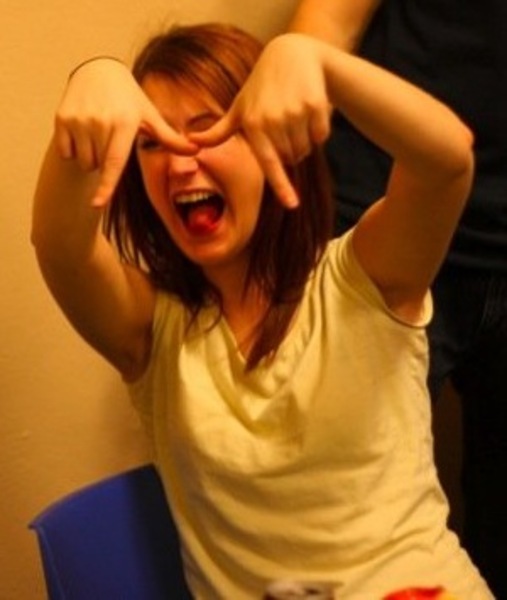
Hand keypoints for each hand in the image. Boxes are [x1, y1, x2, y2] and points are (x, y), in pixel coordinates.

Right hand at [55, 58, 195, 205]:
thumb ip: (170, 138)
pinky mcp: (61, 117)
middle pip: (99, 167)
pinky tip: (82, 129)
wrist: (97, 70)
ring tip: (97, 133)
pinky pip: (66, 152)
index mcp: (124, 123)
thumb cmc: (129, 99)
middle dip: (105, 161)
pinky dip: (73, 148)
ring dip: (90, 157)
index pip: (115, 162)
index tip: (97, 204)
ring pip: (84, 162)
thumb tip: (197, 151)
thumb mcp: (150, 116)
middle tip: (111, 137)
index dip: (107, 186)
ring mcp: (79, 119)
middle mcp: (100, 121)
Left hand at [190, 34, 331, 207]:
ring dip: (304, 141)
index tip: (293, 205)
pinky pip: (321, 135)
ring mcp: (295, 111)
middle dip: (290, 151)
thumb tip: (191, 143)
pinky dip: (318, 129)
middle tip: (284, 126)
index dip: (282, 187)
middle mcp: (273, 119)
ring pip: (306, 149)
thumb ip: (218, 132)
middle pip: (291, 159)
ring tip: (295, 117)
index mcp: (253, 125)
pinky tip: (308, 110)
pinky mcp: (315, 104)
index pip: (269, 163)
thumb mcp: (238, 108)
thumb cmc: (260, 87)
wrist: (291, 54)